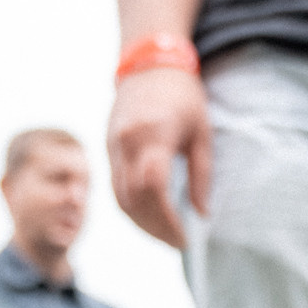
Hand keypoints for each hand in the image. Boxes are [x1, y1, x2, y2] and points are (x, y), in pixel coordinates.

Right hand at [107, 67, 212, 248]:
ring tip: (164, 236)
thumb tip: (201, 213)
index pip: (154, 188)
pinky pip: (113, 187)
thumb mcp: (202, 133)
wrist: (148, 63)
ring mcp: (112, 145)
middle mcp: (126, 142)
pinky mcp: (106, 148)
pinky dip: (130, 208)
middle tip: (177, 243)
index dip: (167, 219)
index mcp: (153, 134)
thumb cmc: (183, 96)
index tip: (185, 237)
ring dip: (141, 223)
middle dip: (155, 228)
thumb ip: (201, 175)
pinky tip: (149, 218)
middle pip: (134, 199)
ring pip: (119, 198)